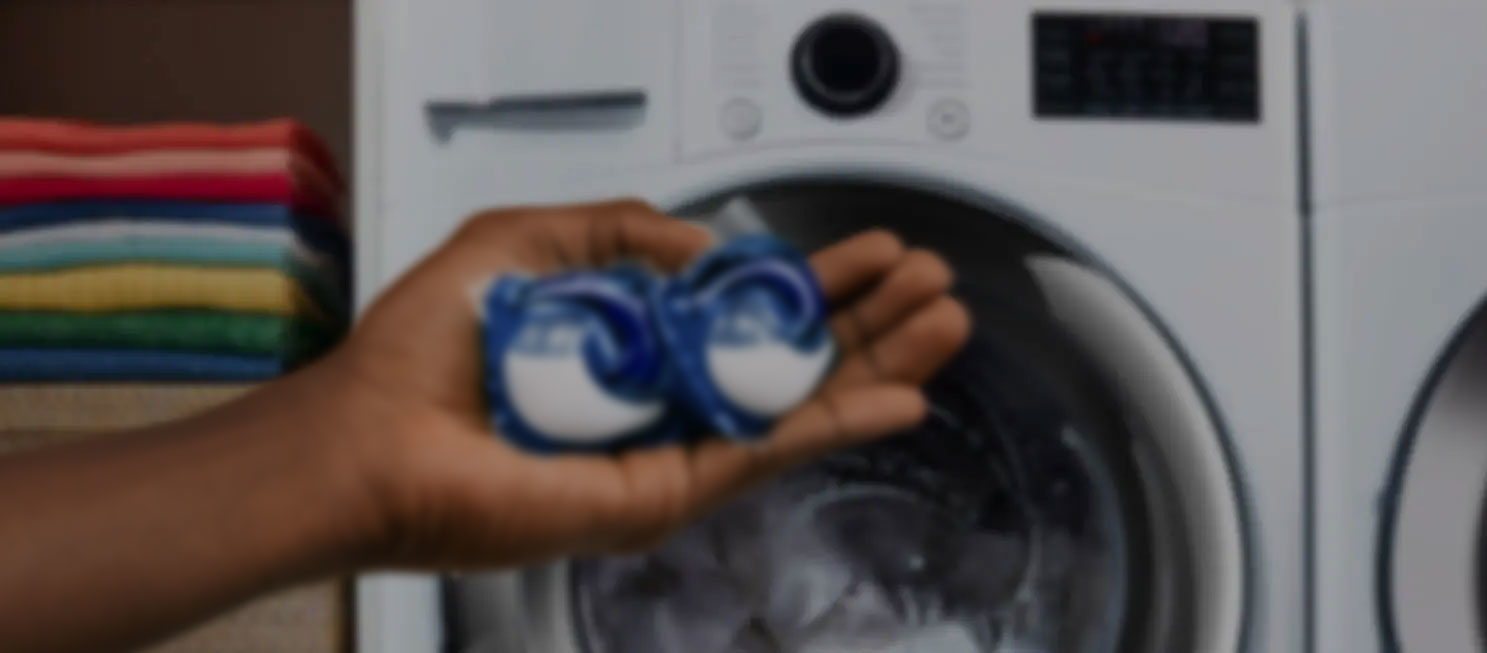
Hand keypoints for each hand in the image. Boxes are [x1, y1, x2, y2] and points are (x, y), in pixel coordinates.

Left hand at [305, 199, 968, 568]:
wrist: (369, 439)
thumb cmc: (422, 353)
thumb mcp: (528, 240)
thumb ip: (620, 229)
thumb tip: (706, 247)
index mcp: (639, 349)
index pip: (752, 317)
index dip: (818, 284)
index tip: (872, 255)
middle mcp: (664, 406)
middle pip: (793, 364)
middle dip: (871, 322)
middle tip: (930, 286)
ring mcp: (671, 455)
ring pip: (799, 409)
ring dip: (878, 365)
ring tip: (941, 325)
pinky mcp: (665, 496)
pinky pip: (766, 453)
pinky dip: (837, 424)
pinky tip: (893, 398)